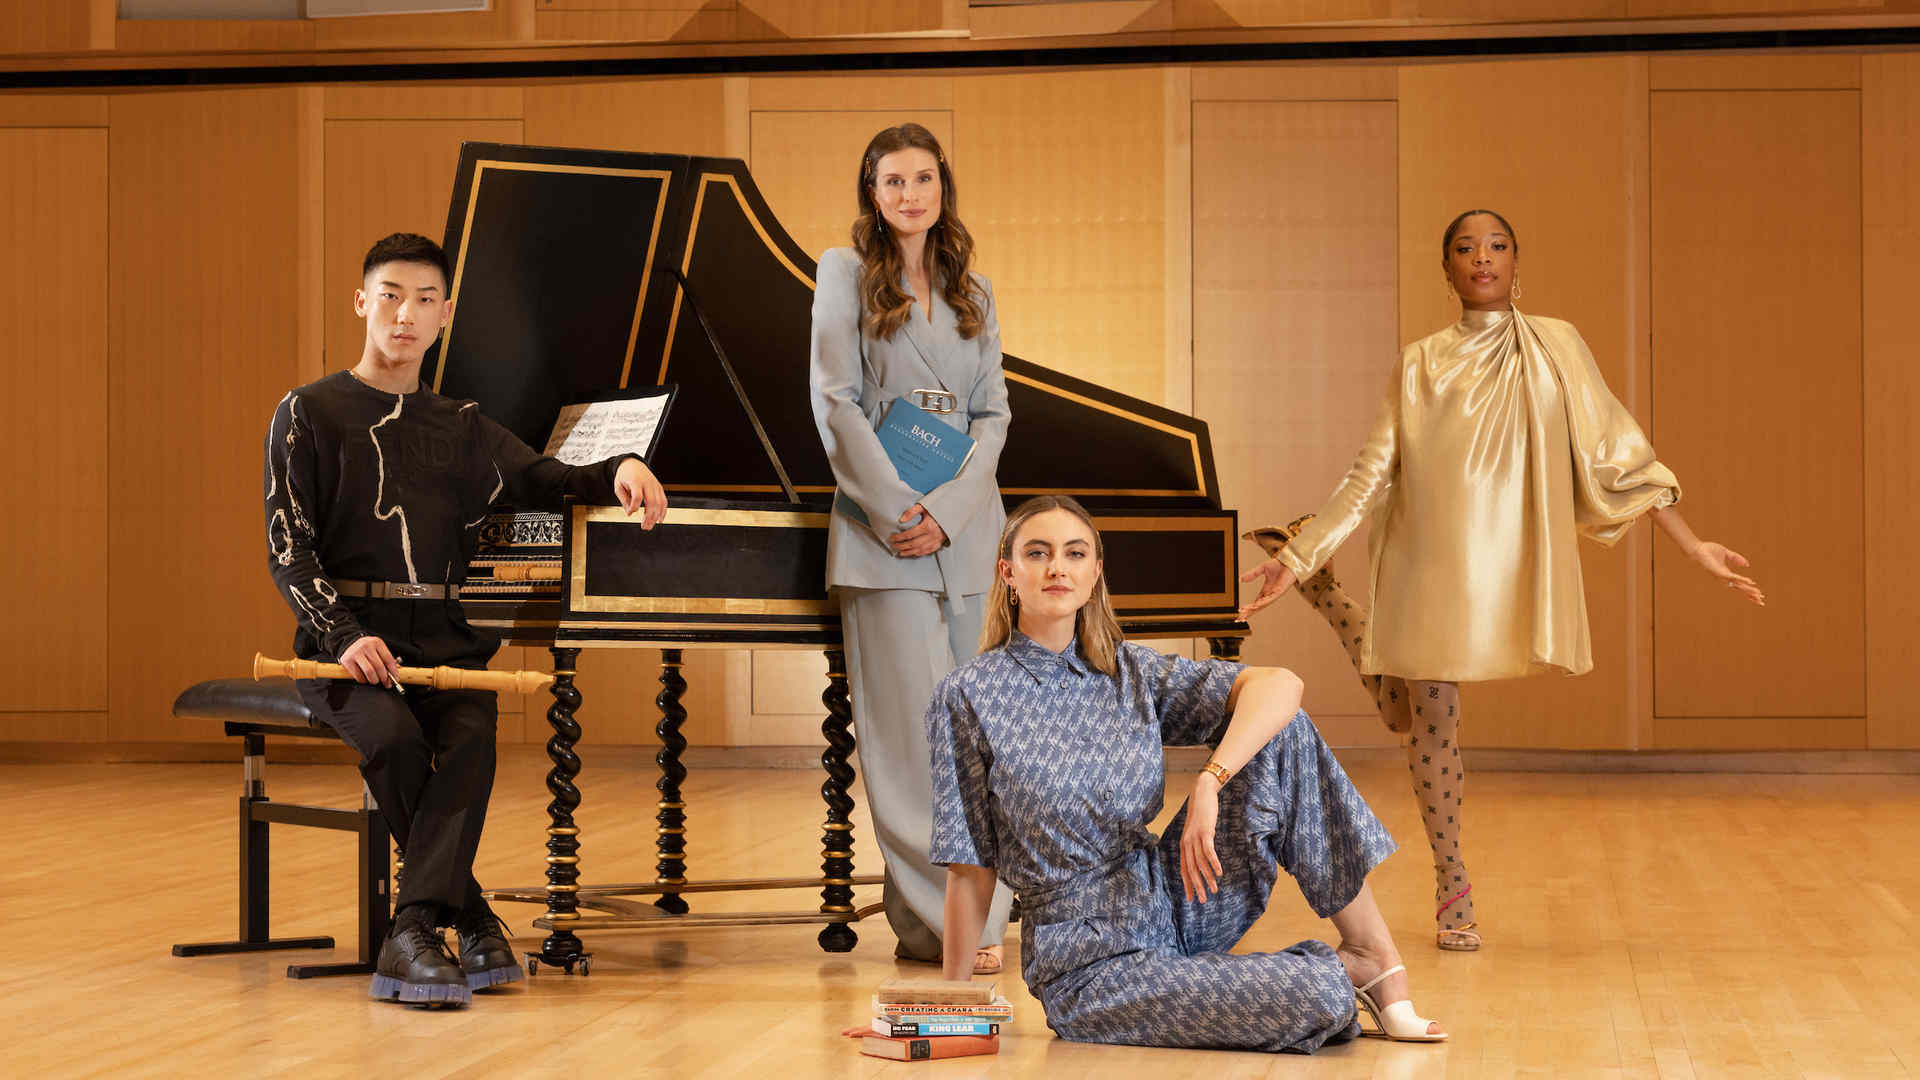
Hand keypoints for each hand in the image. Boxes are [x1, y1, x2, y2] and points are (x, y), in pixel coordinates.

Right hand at [339, 634, 401, 686]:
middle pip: (379, 666)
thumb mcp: (378, 650)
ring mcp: (356, 653)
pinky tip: (365, 678)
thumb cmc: (367, 649)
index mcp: (377, 642)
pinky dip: (364, 680)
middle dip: (384, 678)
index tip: (396, 679)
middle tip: (386, 683)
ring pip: (369, 672)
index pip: (388, 659)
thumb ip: (387, 660)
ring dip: (374, 680)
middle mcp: (366, 646)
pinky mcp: (347, 660)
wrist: (349, 644)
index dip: (393, 671)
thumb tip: (396, 673)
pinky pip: (358, 675)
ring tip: (375, 680)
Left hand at [614, 457, 667, 528]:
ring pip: (659, 503)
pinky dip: (663, 511)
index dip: (634, 507)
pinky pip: (664, 501)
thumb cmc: (624, 475)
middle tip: (644, 527)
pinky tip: (659, 519)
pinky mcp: (659, 487)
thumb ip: (624, 500)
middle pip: (651, 502)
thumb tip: (630, 513)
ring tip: (650, 525)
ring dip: (655, 517)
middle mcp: (647, 483)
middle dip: (649, 516)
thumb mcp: (618, 486)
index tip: (630, 513)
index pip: (637, 496)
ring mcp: (655, 485)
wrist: (633, 464)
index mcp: (635, 481)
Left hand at [888, 503, 945, 557]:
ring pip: (919, 550)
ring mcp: (936, 541)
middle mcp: (931, 535)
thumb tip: (901, 520)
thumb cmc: (938, 509)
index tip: (892, 538)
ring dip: (908, 552)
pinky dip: (918, 553)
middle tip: (893, 546)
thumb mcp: (925, 506)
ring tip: (899, 552)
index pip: (909, 534)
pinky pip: (927, 551)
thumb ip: (911, 512)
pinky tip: (912, 553)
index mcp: (927, 526)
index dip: (899, 537)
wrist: (953, 514)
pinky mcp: (938, 544)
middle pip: (913, 544)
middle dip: (901, 546)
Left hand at [1179, 774, 1223, 902]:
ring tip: (1214, 889)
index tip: (1191, 899)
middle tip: (1203, 900)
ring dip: (1207, 878)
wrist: (1202, 794)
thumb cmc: (1201, 814)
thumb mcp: (1196, 831)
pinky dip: (1213, 863)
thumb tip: (1202, 858)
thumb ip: (1197, 844)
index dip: (1187, 884)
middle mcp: (1186, 843)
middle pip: (1190, 869)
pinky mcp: (1205, 832)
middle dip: (1197, 886)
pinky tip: (1219, 873)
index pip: (1183, 869)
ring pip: (1200, 863)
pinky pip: (1208, 851)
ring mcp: (1195, 838)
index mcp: (1184, 845)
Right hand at [1237, 557, 1297, 619]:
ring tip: (1243, 613)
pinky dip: (1262, 603)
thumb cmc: (1279, 566)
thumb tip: (1240, 579)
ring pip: (1261, 605)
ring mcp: (1274, 594)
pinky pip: (1269, 599)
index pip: (1255, 603)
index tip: (1239, 613)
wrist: (1289, 562)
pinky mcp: (1279, 592)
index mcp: (1266, 591)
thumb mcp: (1262, 569)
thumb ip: (1252, 574)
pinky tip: (1255, 606)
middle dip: (1247, 613)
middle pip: (1256, 607)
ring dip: (1252, 609)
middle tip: (1238, 619)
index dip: (1247, 609)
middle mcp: (1269, 595)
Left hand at [1690, 540, 1764, 605]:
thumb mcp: (1726, 554)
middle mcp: (1725, 578)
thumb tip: (1747, 565)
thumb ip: (1736, 558)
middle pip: (1741, 589)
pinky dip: (1742, 579)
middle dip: (1751, 595)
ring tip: (1759, 594)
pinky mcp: (1720, 572)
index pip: (1740, 585)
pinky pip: (1733, 577)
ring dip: (1749, 590)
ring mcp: (1722, 576)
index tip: (1759, 595)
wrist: (1697, 549)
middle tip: (1762, 602)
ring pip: (1738, 585)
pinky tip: (1750, 582)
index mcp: (1727, 574)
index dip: (1749, 590)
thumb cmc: (1709, 551)